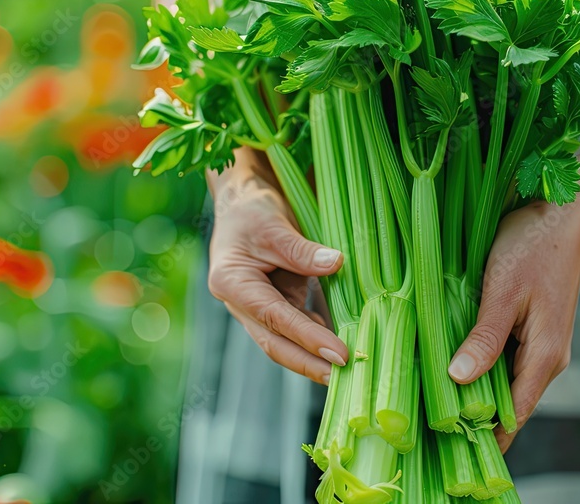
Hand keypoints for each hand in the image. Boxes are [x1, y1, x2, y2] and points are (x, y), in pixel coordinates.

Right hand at [206, 172, 348, 384]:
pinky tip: (339, 346)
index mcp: (232, 284)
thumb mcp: (274, 225)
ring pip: (285, 341)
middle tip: (343, 378)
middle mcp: (240, 304)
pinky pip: (296, 327)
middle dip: (309, 364)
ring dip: (313, 357)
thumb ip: (302, 250)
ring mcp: (256, 308)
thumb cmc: (251, 211)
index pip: (275, 318)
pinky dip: (316, 338)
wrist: (241, 202)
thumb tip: (336, 264)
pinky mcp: (274, 305)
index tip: (339, 353)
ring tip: (347, 372)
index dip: (307, 338)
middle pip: (275, 343)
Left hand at [447, 200, 579, 451]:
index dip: (484, 438)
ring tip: (431, 398)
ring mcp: (541, 345)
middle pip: (507, 404)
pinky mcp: (533, 330)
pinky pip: (504, 359)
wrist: (566, 212)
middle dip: (472, 416)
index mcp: (545, 357)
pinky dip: (480, 364)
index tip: (449, 452)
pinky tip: (450, 360)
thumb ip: (484, 338)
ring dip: (473, 388)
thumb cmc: (533, 247)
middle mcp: (547, 359)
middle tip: (427, 425)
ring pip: (503, 381)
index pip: (514, 417)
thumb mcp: (503, 291)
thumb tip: (458, 379)